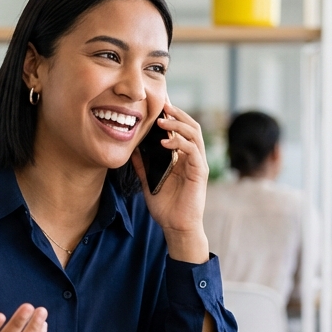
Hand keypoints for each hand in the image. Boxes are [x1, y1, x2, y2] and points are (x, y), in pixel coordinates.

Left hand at [130, 102, 209, 262]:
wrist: (176, 227)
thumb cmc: (165, 207)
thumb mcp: (148, 181)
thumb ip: (142, 165)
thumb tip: (131, 149)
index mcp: (182, 157)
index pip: (180, 130)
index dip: (171, 116)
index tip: (157, 104)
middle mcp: (192, 157)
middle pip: (190, 126)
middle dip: (176, 114)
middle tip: (162, 104)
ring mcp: (198, 164)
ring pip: (194, 134)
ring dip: (178, 125)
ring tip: (161, 121)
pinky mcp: (200, 173)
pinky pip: (193, 151)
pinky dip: (180, 143)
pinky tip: (165, 142)